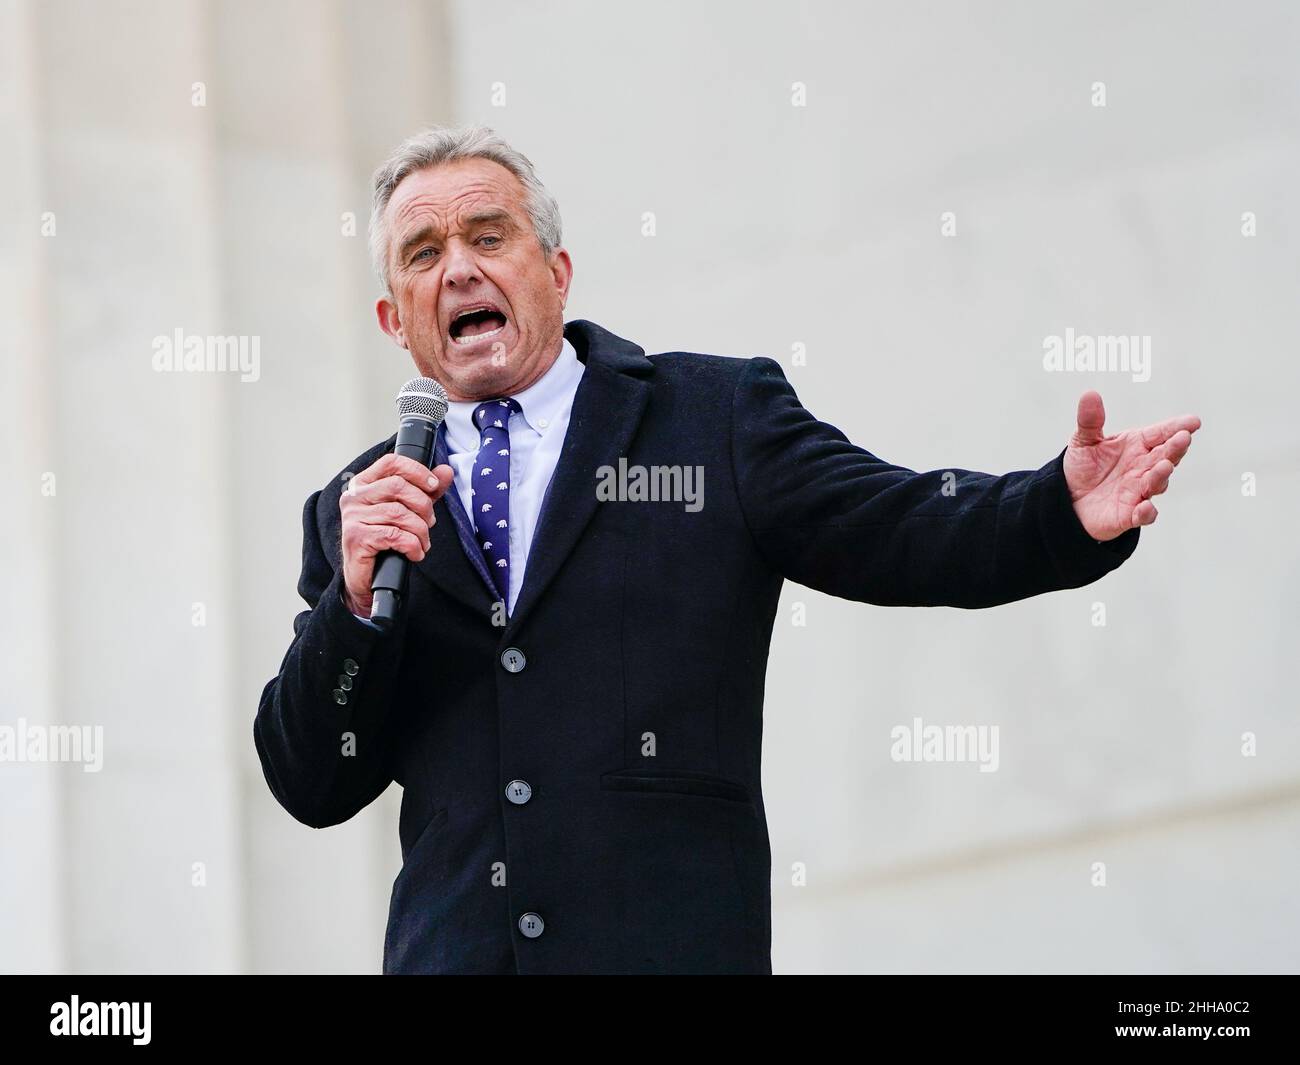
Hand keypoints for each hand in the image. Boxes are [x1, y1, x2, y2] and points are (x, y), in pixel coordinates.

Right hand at [340, 454, 454, 615]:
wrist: (366, 578)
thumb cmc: (385, 541)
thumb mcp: (408, 511)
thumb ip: (426, 491)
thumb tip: (446, 471)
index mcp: (364, 484)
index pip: (391, 463)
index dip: (417, 471)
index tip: (433, 485)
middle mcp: (354, 497)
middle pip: (398, 486)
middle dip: (423, 506)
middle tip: (429, 522)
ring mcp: (353, 517)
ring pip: (399, 513)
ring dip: (420, 530)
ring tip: (423, 542)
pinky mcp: (357, 538)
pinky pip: (395, 535)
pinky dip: (412, 545)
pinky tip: (414, 553)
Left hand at [1063, 391, 1200, 541]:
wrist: (1069, 499)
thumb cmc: (1084, 467)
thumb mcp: (1084, 441)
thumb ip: (1090, 421)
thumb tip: (1090, 393)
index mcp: (1138, 446)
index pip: (1162, 434)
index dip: (1177, 427)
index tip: (1193, 421)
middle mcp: (1144, 467)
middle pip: (1166, 456)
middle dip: (1176, 448)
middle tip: (1183, 439)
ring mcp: (1139, 491)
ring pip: (1157, 483)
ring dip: (1162, 475)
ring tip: (1165, 465)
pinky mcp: (1129, 515)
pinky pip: (1143, 515)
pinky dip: (1146, 513)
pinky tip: (1145, 507)